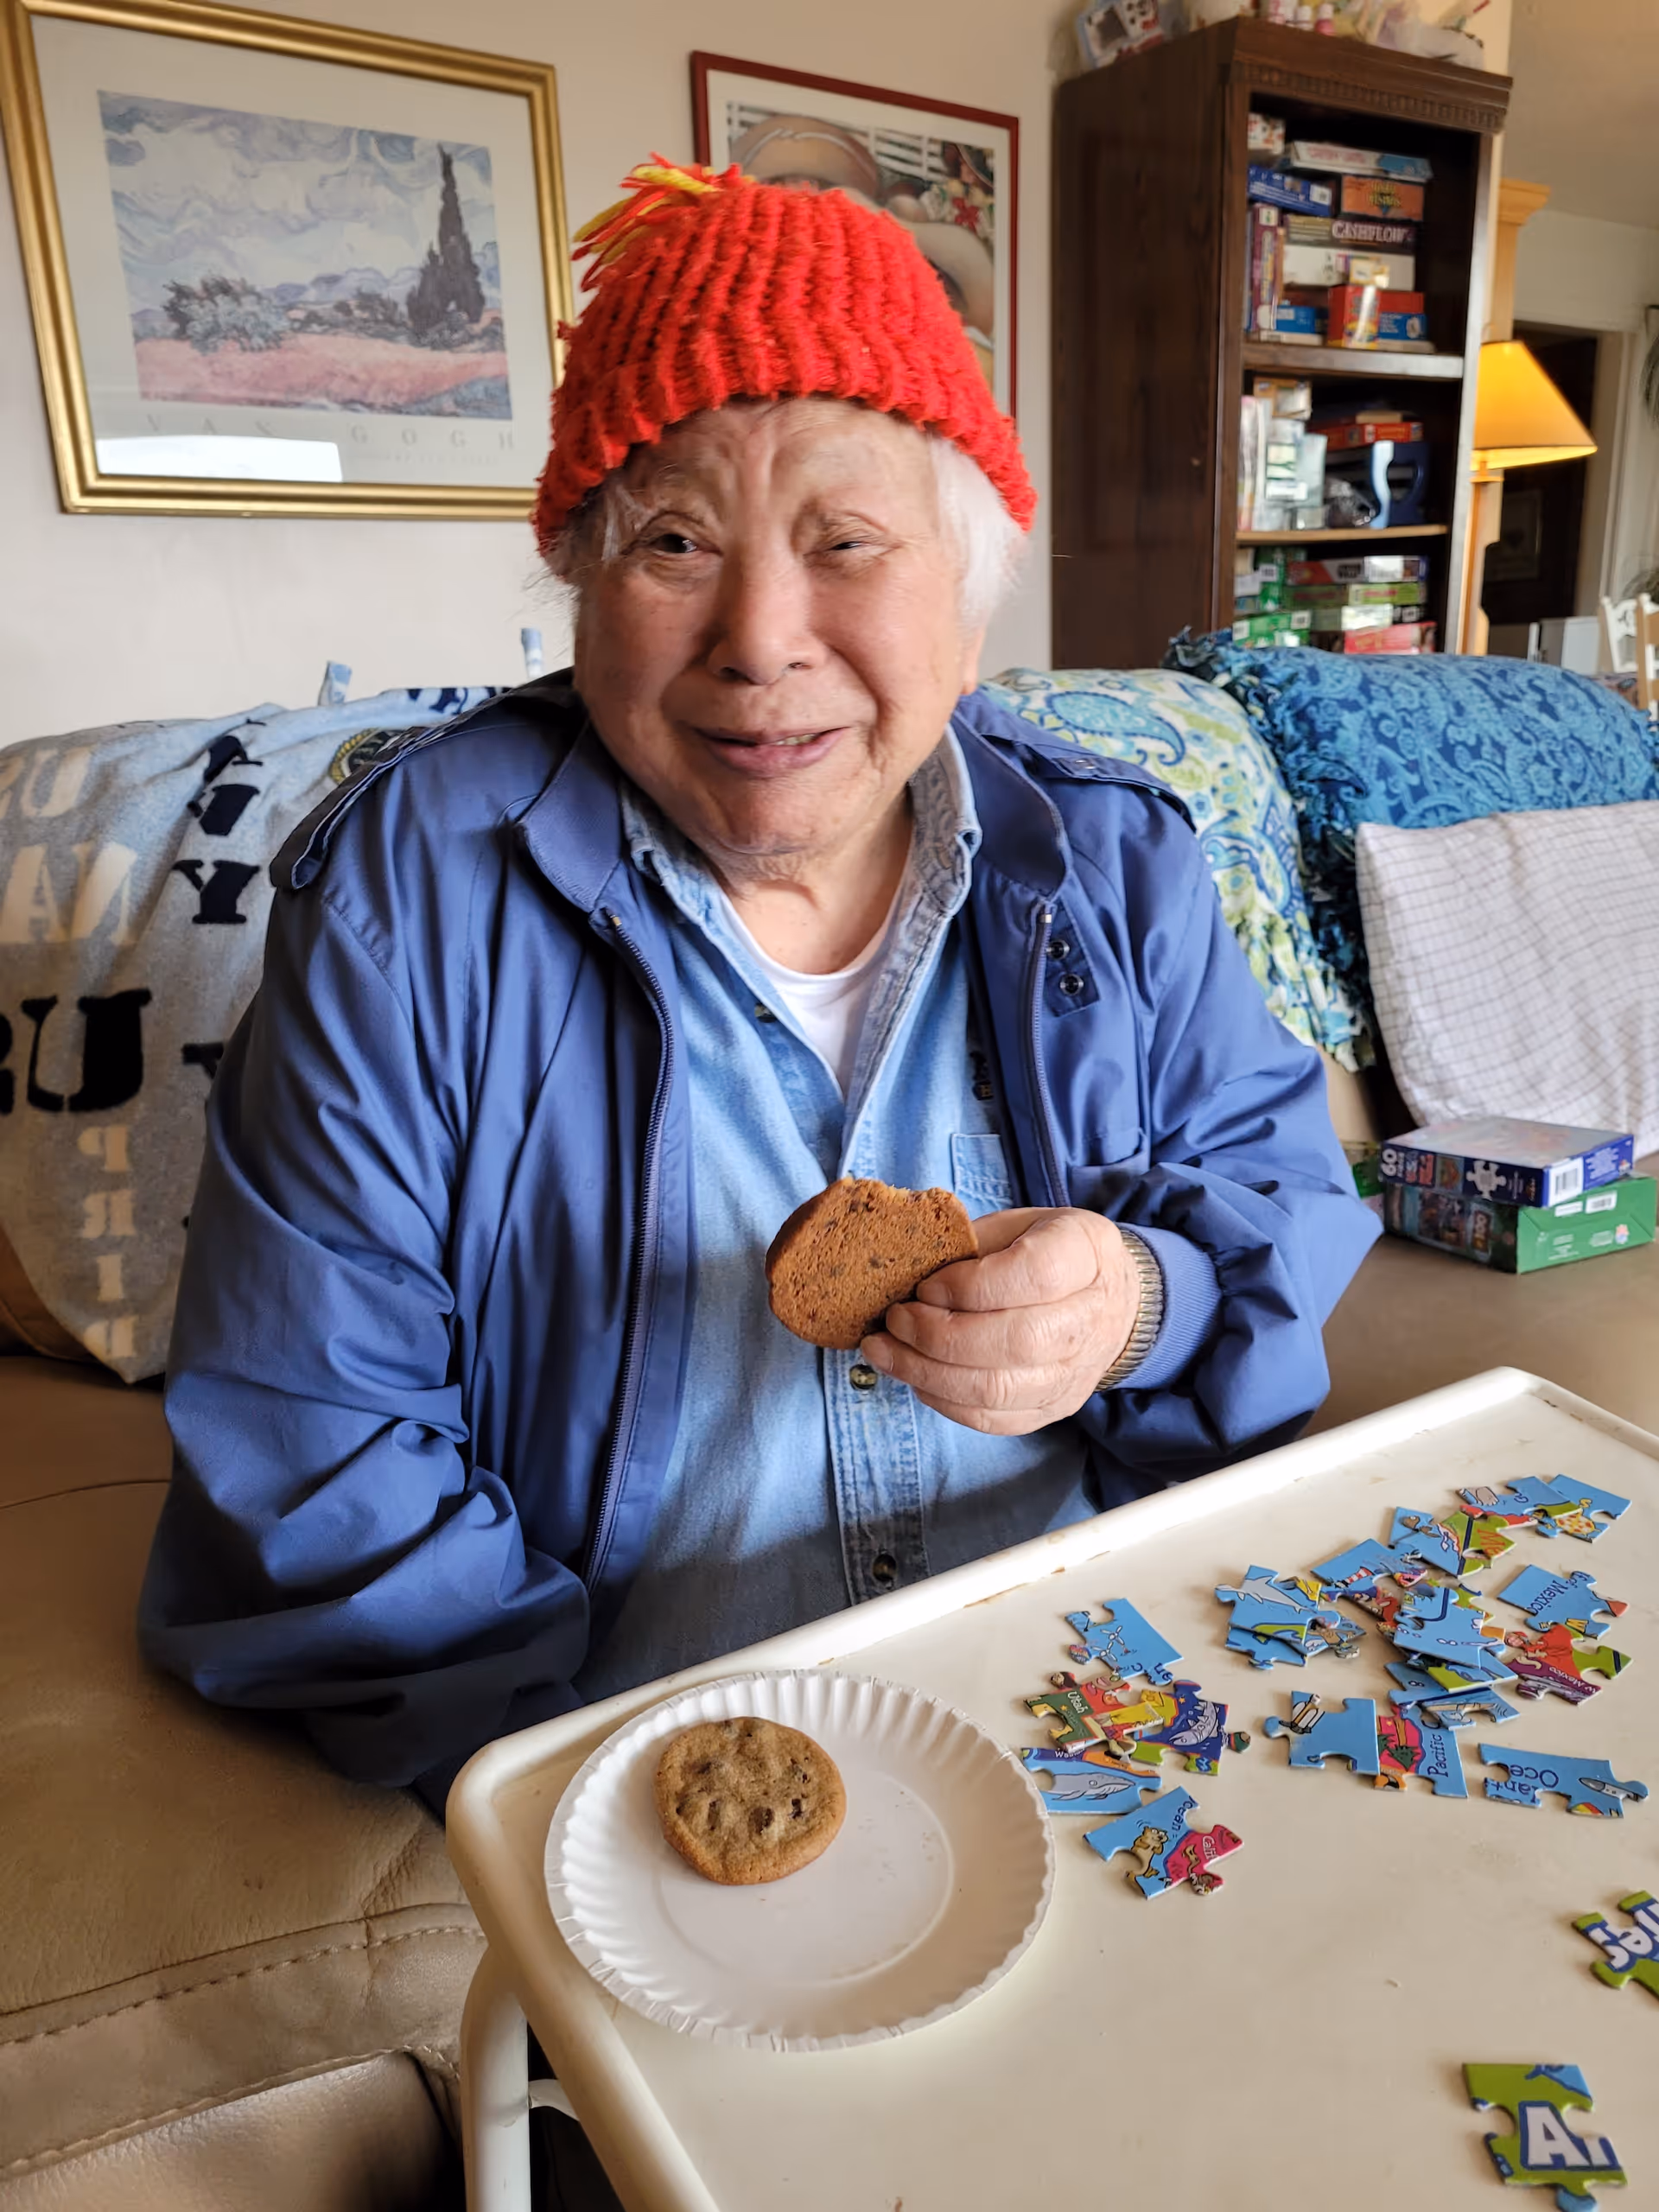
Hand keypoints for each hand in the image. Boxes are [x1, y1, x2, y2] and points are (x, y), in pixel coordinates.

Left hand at [859, 1207, 1142, 1435]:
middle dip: (938, 1334)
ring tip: (886, 1352)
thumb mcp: (1021, 1224)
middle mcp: (1090, 1320)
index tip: (927, 1286)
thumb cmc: (1054, 1253)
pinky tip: (917, 1377)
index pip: (1035, 1276)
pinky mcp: (1055, 1407)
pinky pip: (994, 1419)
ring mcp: (1075, 1373)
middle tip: (895, 1320)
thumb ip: (973, 1242)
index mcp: (1086, 1256)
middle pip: (1015, 1341)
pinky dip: (945, 1402)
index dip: (971, 1286)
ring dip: (928, 1374)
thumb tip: (909, 1271)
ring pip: (998, 1389)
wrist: (1115, 1301)